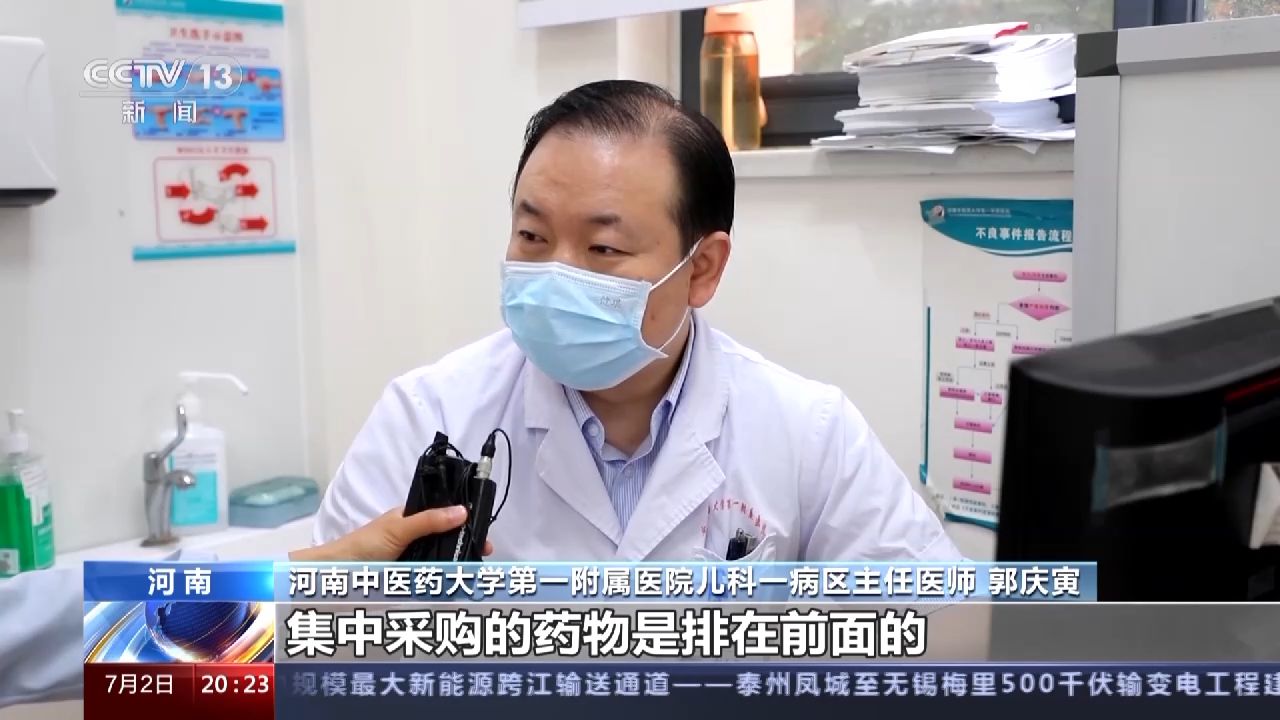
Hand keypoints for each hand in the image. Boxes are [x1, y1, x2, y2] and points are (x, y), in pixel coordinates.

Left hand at [288, 506, 493, 561]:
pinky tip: (457, 584)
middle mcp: (414, 537)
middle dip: (466, 545)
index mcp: (411, 518)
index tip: (483, 533)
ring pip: (441, 559)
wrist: (337, 574)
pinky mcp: (409, 578)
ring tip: (475, 571)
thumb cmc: (365, 545)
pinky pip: (431, 577)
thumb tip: (463, 511)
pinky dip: (444, 579)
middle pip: (447, 539)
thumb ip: (429, 521)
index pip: (445, 515)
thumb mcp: (399, 529)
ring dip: (457, 564)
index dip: (465, 522)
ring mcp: (412, 558)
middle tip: (485, 554)